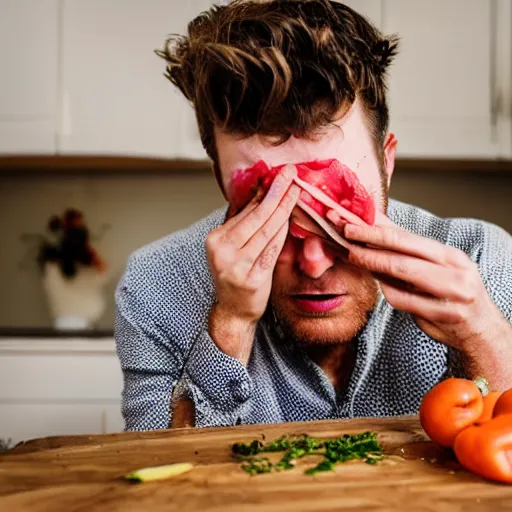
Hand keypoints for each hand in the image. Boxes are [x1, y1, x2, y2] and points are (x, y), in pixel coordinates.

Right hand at [206, 165, 299, 363]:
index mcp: (215, 239)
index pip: (245, 211)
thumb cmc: (235, 275)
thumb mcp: (232, 247)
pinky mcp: (252, 279)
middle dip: (276, 191)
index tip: (278, 174)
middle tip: (290, 172)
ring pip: (266, 231)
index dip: (264, 191)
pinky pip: (272, 250)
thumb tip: (259, 192)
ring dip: (284, 208)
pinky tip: (292, 217)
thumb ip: (242, 222)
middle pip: (256, 217)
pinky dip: (283, 232)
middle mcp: (222, 251)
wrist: (233, 311)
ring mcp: (236, 266)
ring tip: (296, 190)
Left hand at [327, 211, 510, 353]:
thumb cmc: (451, 292)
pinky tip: (379, 283)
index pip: (408, 237)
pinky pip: (404, 300)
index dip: (377, 229)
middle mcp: (454, 271)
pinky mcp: (443, 314)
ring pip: (403, 272)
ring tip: (354, 256)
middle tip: (346, 233)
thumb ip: (406, 248)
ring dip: (374, 263)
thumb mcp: (435, 266)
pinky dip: (388, 290)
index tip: (353, 221)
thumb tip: (376, 222)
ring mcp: (451, 293)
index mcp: (450, 256)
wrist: (479, 329)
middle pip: (404, 252)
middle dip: (371, 241)